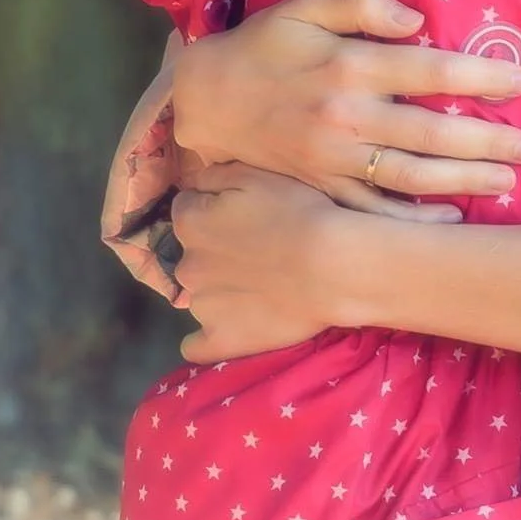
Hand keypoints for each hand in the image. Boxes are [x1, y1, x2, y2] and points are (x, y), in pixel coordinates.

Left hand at [172, 164, 354, 362]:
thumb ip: (214, 175)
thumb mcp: (257, 174)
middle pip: (194, 253)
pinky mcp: (220, 339)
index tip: (245, 213)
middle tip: (259, 248)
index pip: (187, 209)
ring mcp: (200, 306)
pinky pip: (197, 345)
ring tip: (264, 284)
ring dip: (221, 288)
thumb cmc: (300, 212)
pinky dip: (211, 335)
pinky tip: (234, 324)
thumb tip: (195, 184)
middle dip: (216, 250)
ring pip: (201, 293)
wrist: (333, 265)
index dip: (215, 208)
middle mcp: (186, 264)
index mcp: (191, 222)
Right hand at [173, 0, 520, 218]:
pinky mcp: (320, 187)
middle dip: (489, 140)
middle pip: (432, 131)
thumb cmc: (264, 46)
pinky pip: (373, 210)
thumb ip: (360, 4)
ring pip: (411, 175)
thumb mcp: (304, 6)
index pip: (432, 70)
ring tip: (510, 180)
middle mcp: (347, 116)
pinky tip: (450, 218)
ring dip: (464, 180)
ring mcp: (333, 158)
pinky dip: (412, 220)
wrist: (204, 101)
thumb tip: (416, 17)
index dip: (482, 75)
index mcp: (350, 66)